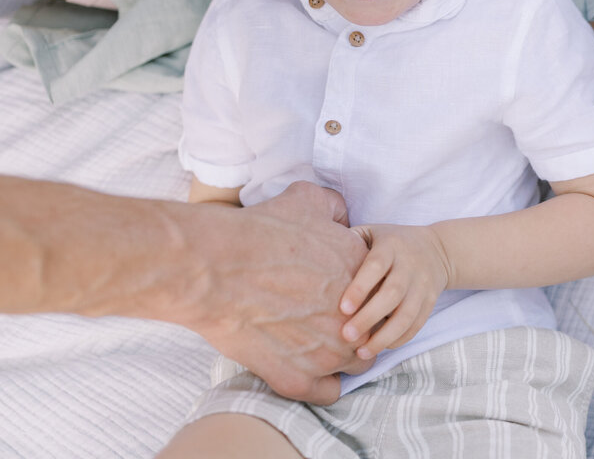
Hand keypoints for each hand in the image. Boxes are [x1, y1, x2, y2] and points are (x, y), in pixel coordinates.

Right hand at [184, 181, 370, 403]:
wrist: (217, 268)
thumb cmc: (259, 233)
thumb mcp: (305, 200)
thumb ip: (332, 207)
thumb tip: (340, 214)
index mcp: (362, 274)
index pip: (376, 293)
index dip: (358, 294)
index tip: (335, 292)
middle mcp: (355, 316)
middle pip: (371, 328)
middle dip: (354, 325)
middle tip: (325, 318)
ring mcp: (330, 351)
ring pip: (355, 363)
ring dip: (341, 356)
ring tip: (315, 345)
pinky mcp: (299, 378)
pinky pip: (328, 392)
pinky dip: (320, 384)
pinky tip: (303, 368)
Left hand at [339, 224, 451, 360]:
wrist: (437, 249)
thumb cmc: (391, 243)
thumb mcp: (373, 232)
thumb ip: (350, 241)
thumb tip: (316, 255)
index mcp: (391, 246)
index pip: (376, 266)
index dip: (360, 288)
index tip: (342, 309)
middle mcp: (410, 265)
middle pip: (392, 294)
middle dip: (369, 317)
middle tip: (346, 336)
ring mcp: (423, 285)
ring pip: (407, 314)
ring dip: (384, 336)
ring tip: (361, 352)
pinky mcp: (431, 301)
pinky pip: (416, 324)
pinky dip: (399, 339)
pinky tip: (380, 347)